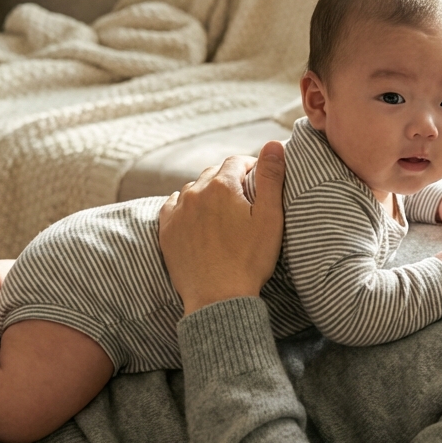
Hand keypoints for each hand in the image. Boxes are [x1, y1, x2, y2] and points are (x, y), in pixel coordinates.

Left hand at [159, 141, 285, 314]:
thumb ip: (271, 177)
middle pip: (214, 173)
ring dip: (208, 193)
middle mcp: (195, 192)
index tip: (260, 180)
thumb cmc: (249, 260)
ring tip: (223, 211)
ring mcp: (178, 211)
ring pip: (194, 189)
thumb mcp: (269, 217)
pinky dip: (187, 206)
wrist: (218, 298)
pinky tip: (198, 218)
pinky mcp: (167, 230)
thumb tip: (274, 144)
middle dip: (230, 179)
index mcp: (222, 186)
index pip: (237, 161)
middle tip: (245, 198)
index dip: (252, 167)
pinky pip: (175, 206)